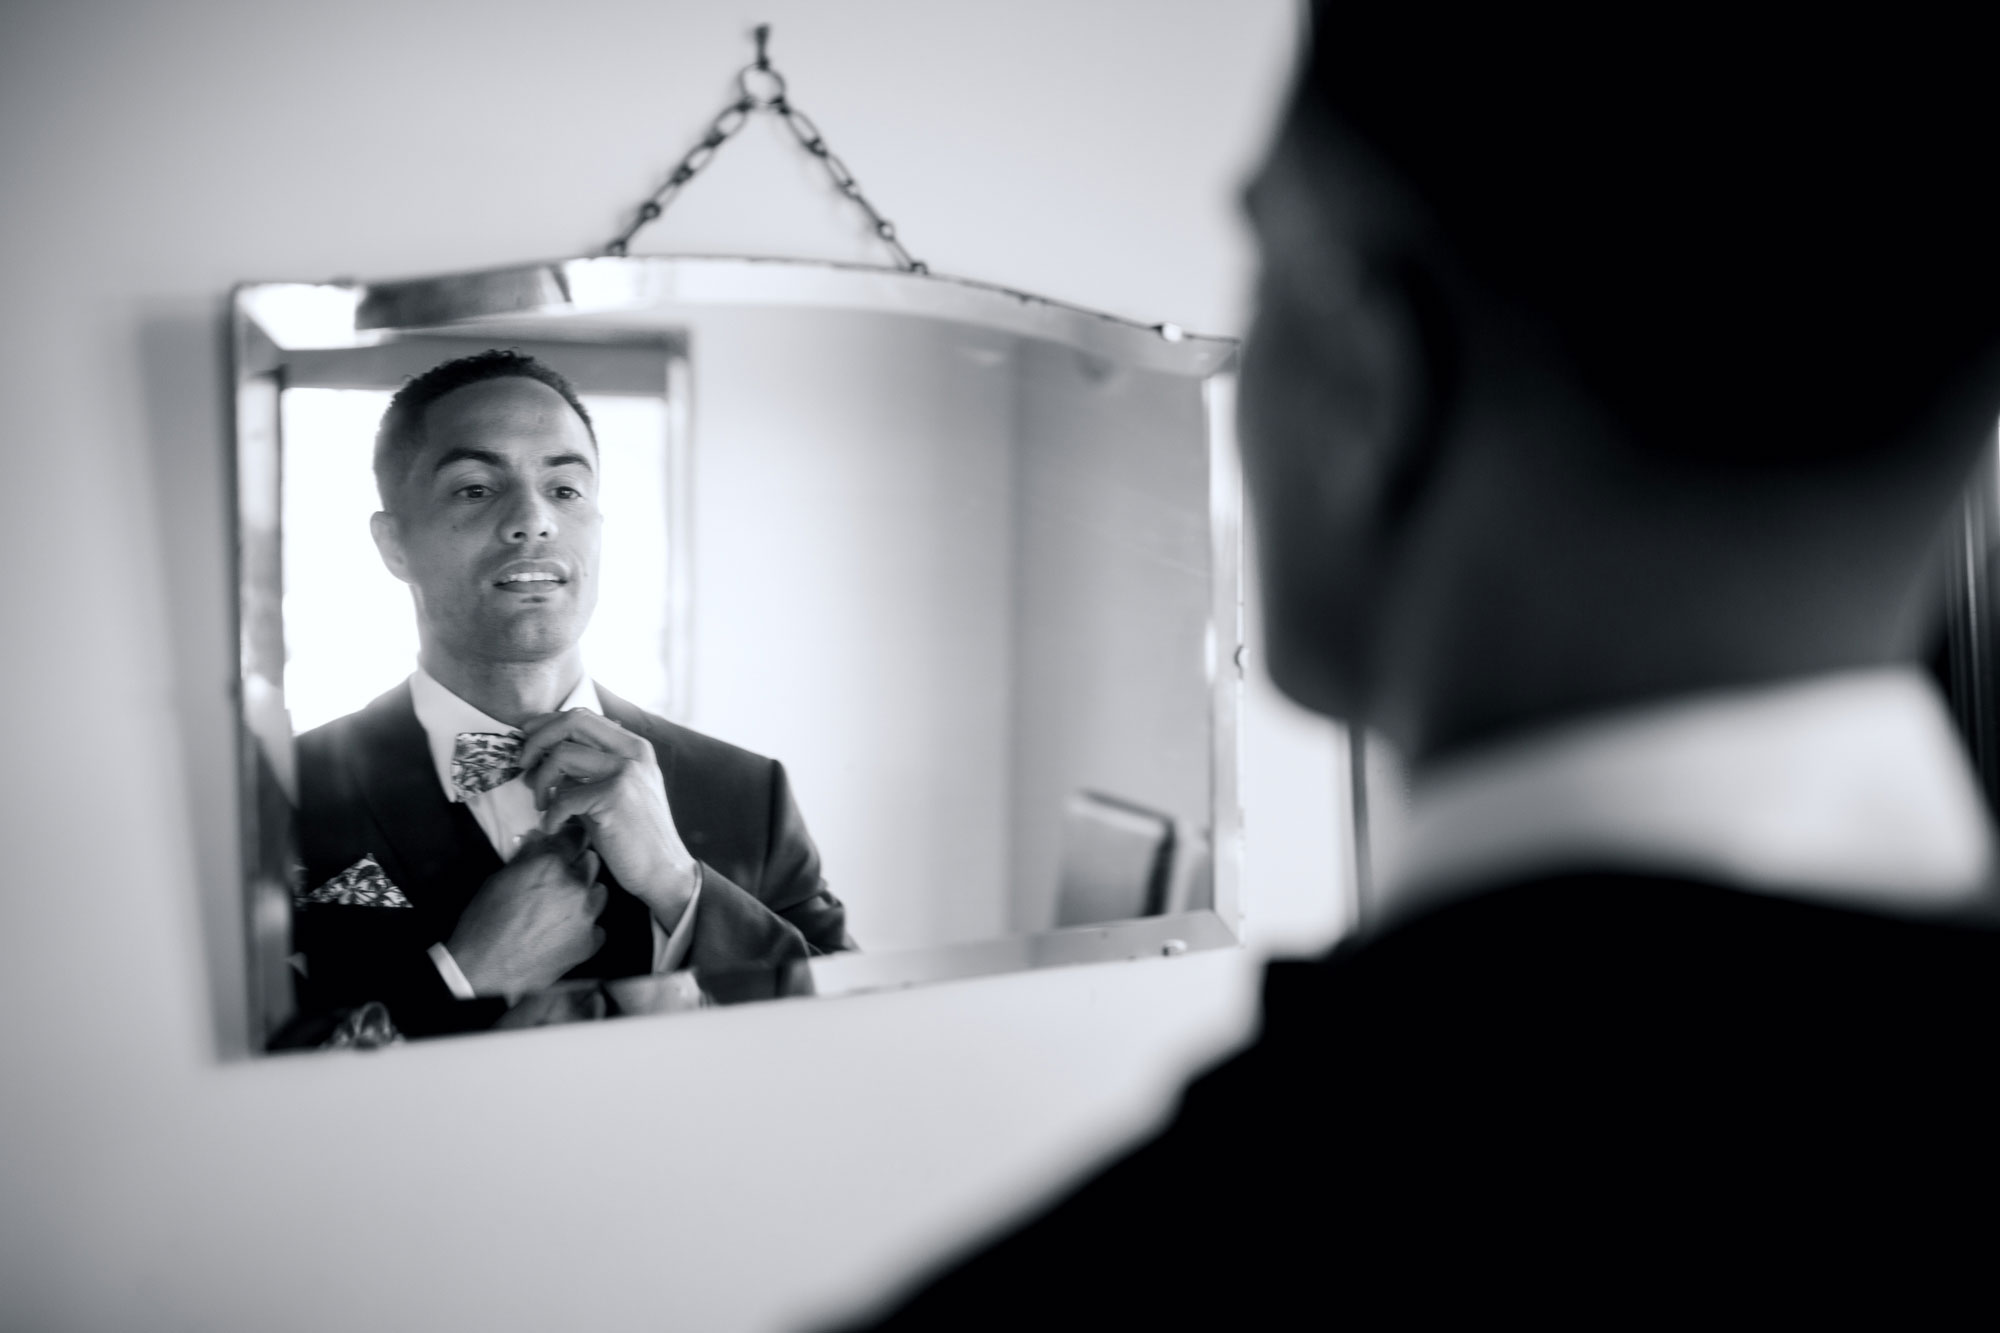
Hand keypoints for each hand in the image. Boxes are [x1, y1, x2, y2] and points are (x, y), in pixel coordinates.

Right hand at [446, 823, 606, 999]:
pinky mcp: (590, 941)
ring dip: (583, 896)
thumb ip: (527, 856)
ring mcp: (586, 915)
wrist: (485, 970)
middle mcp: (575, 886)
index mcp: (550, 865)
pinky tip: (562, 933)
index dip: (570, 840)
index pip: (575, 837)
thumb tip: (540, 840)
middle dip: (576, 868)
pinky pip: (596, 925)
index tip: (567, 845)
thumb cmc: (484, 924)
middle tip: (556, 882)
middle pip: (590, 863)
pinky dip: (583, 927)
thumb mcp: (500, 879)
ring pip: (597, 893)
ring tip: (559, 910)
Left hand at [517, 708, 698, 928]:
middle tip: (523, 765)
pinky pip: (563, 797)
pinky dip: (551, 815)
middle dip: (537, 741)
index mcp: (635, 747)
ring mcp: (626, 773)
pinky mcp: (615, 797)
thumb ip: (589, 768)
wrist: (664, 870)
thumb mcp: (617, 790)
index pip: (583, 717)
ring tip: (543, 804)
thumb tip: (544, 755)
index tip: (527, 740)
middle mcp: (633, 753)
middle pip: (572, 723)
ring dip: (541, 781)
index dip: (548, 725)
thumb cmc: (634, 835)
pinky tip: (554, 827)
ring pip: (562, 755)